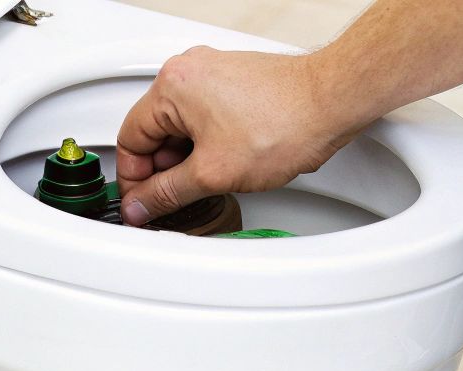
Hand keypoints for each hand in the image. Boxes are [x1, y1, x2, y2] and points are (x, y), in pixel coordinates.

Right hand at [116, 47, 365, 225]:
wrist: (333, 103)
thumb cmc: (284, 123)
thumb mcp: (211, 173)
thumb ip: (167, 194)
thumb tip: (142, 207)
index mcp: (172, 86)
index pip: (130, 138)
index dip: (133, 180)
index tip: (142, 203)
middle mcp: (190, 71)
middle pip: (154, 131)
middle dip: (163, 170)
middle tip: (174, 199)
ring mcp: (214, 73)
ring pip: (181, 126)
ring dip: (187, 159)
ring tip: (207, 182)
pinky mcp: (236, 81)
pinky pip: (205, 116)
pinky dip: (207, 144)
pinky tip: (224, 165)